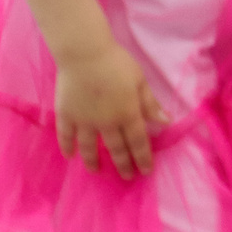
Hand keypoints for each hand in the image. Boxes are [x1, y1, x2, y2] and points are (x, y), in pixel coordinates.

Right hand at [53, 40, 164, 177]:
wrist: (84, 54)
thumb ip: (150, 104)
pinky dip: (67, 147)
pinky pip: (65, 135)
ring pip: (89, 147)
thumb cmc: (117, 64)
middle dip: (123, 164)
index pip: (138, 142)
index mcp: (127, 114)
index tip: (146, 171)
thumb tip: (165, 122)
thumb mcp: (140, 81)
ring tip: (97, 171)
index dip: (143, 158)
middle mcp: (106, 123)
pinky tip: (69, 156)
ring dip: (94, 161)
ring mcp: (84, 121)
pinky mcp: (65, 115)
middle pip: (115, 148)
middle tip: (127, 177)